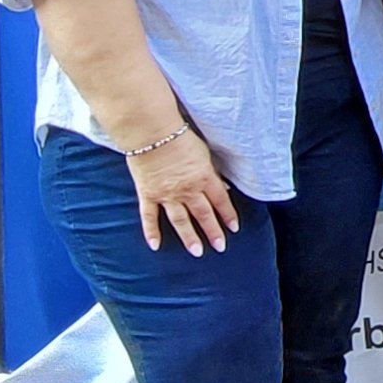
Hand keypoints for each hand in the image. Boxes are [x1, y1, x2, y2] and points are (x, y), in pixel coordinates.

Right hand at [126, 130, 239, 255]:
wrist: (151, 131)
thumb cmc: (179, 136)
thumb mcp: (204, 152)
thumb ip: (212, 171)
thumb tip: (223, 187)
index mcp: (204, 177)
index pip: (220, 200)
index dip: (228, 214)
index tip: (234, 228)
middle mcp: (187, 189)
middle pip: (203, 214)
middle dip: (213, 231)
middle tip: (220, 247)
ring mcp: (167, 194)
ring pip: (180, 220)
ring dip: (189, 237)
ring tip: (196, 252)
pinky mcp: (148, 193)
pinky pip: (149, 216)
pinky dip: (151, 231)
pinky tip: (155, 246)